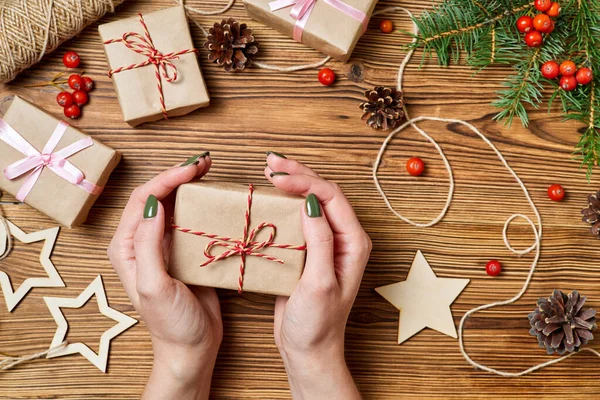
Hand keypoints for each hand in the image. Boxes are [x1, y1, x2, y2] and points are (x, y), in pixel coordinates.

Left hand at [108, 155, 221, 399]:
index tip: (194, 168)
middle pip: (157, 195)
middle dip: (179, 174)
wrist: (192, 348)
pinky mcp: (185, 252)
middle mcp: (142, 242)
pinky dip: (202, 205)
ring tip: (210, 172)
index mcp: (127, 247)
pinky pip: (191, 221)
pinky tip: (216, 198)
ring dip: (190, 186)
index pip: (144, 199)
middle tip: (205, 161)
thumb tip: (154, 204)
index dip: (167, 178)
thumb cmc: (171, 323)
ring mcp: (164, 246)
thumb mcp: (154, 285)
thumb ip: (148, 244)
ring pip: (175, 205)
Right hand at [265, 153, 371, 399]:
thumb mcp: (319, 283)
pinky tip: (269, 197)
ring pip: (310, 202)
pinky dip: (283, 204)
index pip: (331, 197)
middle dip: (298, 173)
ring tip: (269, 170)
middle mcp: (342, 239)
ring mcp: (325, 244)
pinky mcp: (308, 251)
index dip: (305, 181)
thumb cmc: (317, 324)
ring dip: (291, 184)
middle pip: (323, 193)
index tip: (277, 177)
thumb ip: (319, 241)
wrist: (307, 351)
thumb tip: (311, 202)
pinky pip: (298, 219)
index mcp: (353, 243)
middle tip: (271, 162)